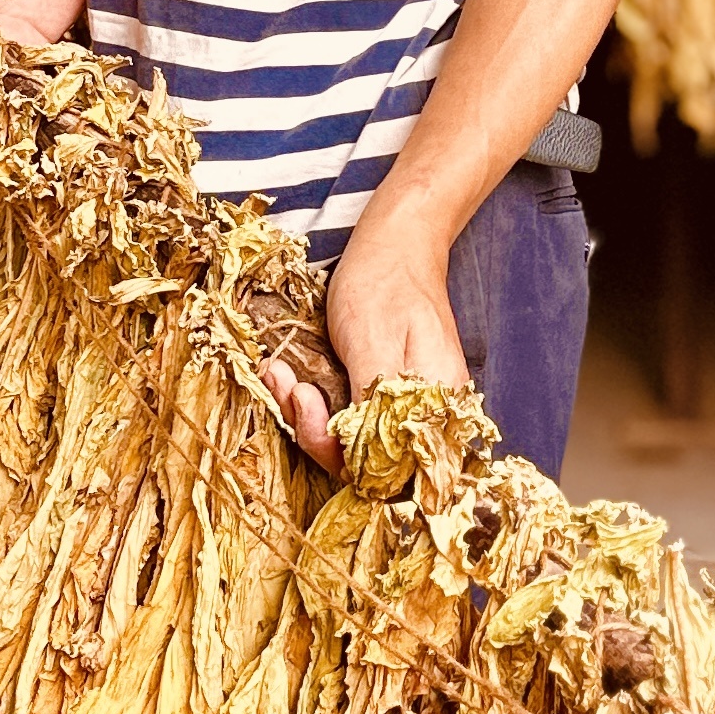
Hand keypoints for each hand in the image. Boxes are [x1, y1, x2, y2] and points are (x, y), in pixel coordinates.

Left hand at [261, 220, 467, 473]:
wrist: (397, 245)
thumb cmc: (386, 282)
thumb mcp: (371, 338)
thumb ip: (371, 401)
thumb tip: (366, 460)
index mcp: (434, 407)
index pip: (388, 468)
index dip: (338, 453)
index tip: (305, 405)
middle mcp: (425, 417)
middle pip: (367, 460)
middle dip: (313, 430)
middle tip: (285, 384)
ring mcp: (406, 408)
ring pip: (352, 440)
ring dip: (307, 415)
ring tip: (280, 374)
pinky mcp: (386, 395)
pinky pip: (351, 417)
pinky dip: (316, 403)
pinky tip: (290, 376)